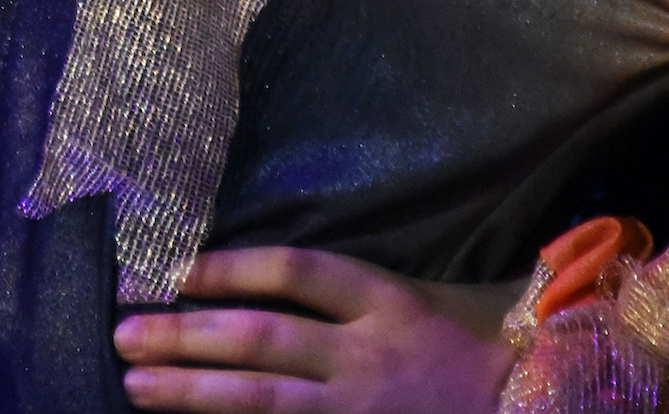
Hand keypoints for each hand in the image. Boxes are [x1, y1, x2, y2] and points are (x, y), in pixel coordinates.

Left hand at [114, 247, 514, 411]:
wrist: (546, 409)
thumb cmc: (482, 351)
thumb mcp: (427, 302)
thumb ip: (350, 296)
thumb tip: (261, 284)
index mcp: (386, 303)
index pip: (292, 272)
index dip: (226, 268)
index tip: (173, 271)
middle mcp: (369, 357)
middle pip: (258, 339)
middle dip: (184, 335)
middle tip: (122, 334)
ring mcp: (364, 413)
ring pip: (261, 400)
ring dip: (191, 392)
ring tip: (134, 386)